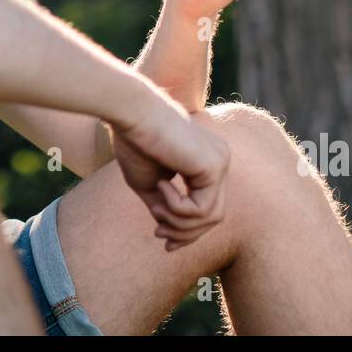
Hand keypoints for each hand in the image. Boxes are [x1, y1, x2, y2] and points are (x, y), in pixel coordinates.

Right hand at [108, 102, 229, 250]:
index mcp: (207, 162)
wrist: (130, 113)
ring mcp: (220, 161)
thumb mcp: (150, 185)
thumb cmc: (135, 143)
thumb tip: (173, 234)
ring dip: (179, 222)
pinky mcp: (214, 165)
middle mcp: (220, 160)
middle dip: (184, 233)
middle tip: (158, 233)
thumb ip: (166, 208)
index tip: (162, 237)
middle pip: (214, 216)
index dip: (187, 230)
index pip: (208, 207)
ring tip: (157, 206)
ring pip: (211, 217)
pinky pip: (203, 209)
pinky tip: (162, 186)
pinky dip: (178, 207)